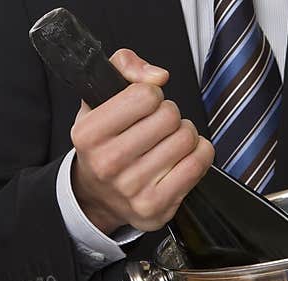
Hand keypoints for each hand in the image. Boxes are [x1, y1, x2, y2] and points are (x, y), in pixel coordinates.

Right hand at [70, 49, 214, 234]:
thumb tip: (158, 76)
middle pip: (169, 116)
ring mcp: (132, 189)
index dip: (151, 94)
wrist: (98, 195)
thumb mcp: (99, 97)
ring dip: (185, 134)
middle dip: (170, 114)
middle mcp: (107, 163)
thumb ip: (124, 67)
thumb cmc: (105, 142)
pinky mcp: (156, 206)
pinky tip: (184, 157)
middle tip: (160, 126)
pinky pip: (198, 164)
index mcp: (88, 133)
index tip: (145, 105)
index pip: (145, 95)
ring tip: (170, 141)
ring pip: (187, 139)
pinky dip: (200, 154)